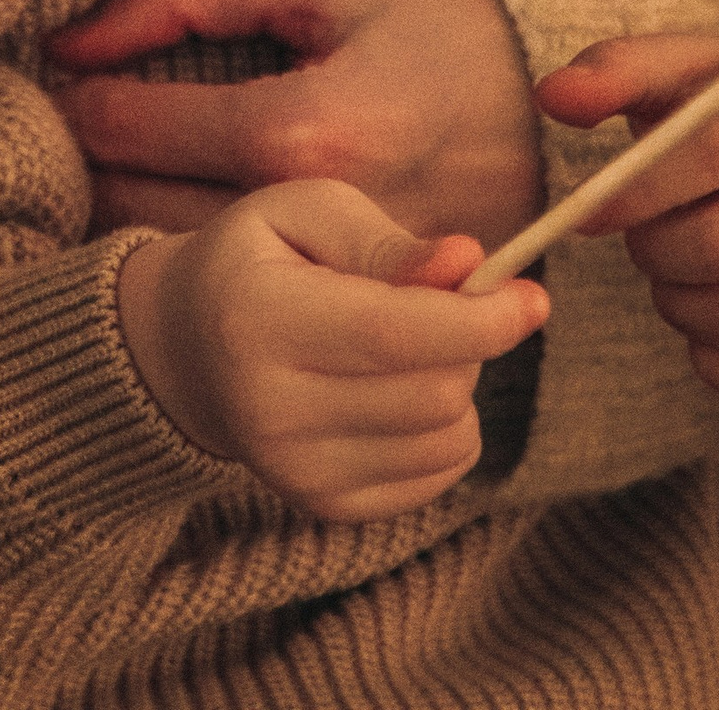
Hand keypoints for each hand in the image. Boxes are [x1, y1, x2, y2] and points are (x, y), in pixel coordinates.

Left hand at [47, 0, 542, 249]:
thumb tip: (74, 35)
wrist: (567, 115)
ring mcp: (336, 282)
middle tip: (66, 115)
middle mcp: (312, 225)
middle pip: (129, 208)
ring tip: (117, 155)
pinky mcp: (357, 314)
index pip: (126, 127)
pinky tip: (181, 201)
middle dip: (81, 159)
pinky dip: (189, 249)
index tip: (56, 68)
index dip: (72, 93)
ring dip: (120, 208)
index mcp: (301, 133)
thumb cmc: (443, 28)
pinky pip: (234, 287)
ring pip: (169, 257)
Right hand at [117, 183, 544, 520]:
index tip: (533, 297)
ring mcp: (296, 472)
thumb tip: (469, 264)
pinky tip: (396, 390)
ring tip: (404, 346)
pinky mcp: (324, 506)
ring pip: (447, 438)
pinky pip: (439, 474)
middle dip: (467, 340)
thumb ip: (387, 240)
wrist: (185, 348)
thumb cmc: (258, 259)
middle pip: (433, 392)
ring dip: (456, 384)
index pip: (393, 335)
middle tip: (440, 300)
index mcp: (258, 319)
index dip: (478, 319)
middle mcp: (271, 411)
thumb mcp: (306, 211)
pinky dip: (443, 427)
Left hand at [537, 33, 718, 403]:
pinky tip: (699, 327)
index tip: (587, 210)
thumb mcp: (690, 69)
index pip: (718, 152)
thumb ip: (619, 72)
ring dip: (681, 307)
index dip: (640, 190)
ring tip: (671, 273)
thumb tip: (553, 97)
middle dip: (656, 252)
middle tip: (641, 240)